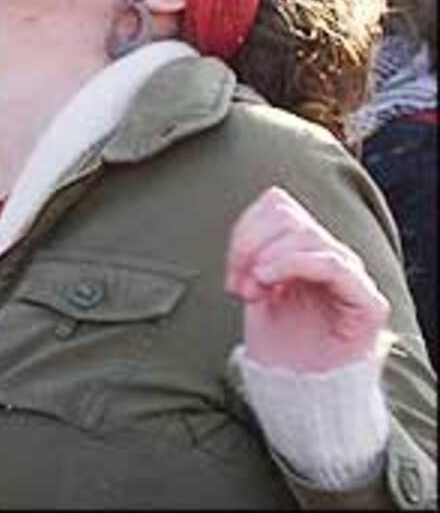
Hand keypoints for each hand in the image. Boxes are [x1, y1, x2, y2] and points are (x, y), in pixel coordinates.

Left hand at [225, 186, 389, 372]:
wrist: (299, 391)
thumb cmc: (277, 341)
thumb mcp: (253, 289)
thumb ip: (254, 255)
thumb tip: (246, 233)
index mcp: (303, 248)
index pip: (278, 205)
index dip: (246, 228)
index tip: (230, 270)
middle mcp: (329, 255)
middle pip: (287, 216)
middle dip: (250, 246)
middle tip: (237, 285)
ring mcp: (350, 276)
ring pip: (306, 235)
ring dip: (266, 260)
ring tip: (253, 292)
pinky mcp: (366, 302)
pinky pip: (333, 264)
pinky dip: (293, 264)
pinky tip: (268, 281)